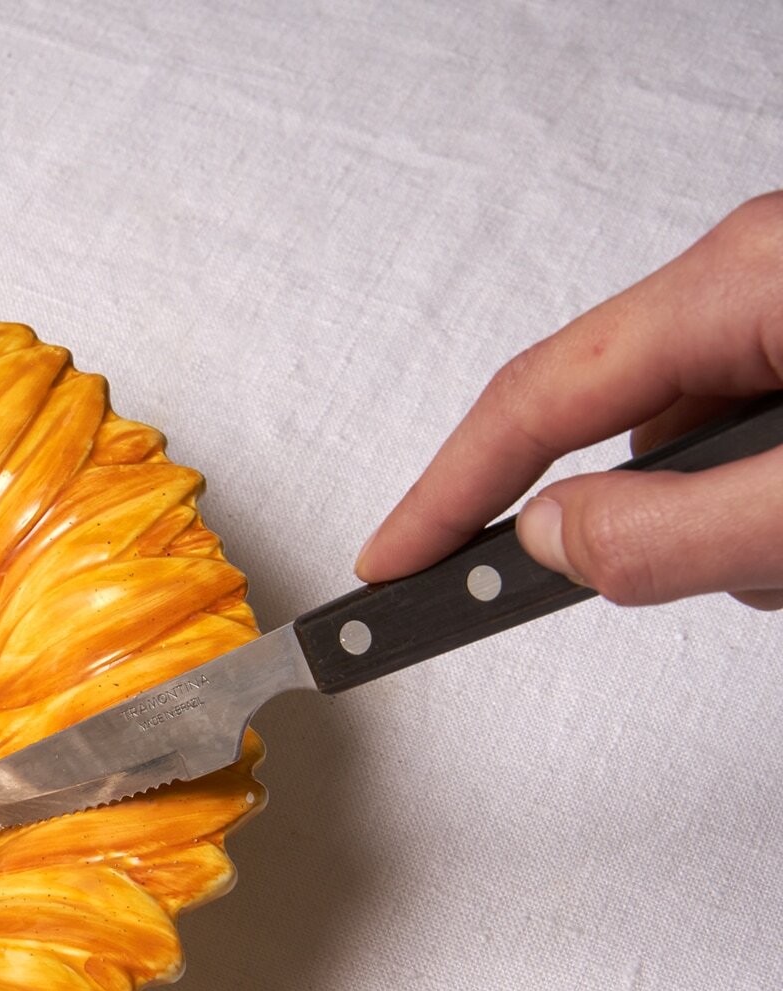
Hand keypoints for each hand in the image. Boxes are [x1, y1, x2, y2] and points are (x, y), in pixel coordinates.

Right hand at [354, 192, 782, 609]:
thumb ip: (677, 532)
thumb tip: (553, 538)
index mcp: (743, 279)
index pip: (533, 401)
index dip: (446, 494)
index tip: (391, 560)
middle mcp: (760, 268)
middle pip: (616, 426)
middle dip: (644, 525)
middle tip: (724, 575)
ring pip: (690, 442)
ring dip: (728, 521)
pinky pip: (746, 430)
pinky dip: (764, 498)